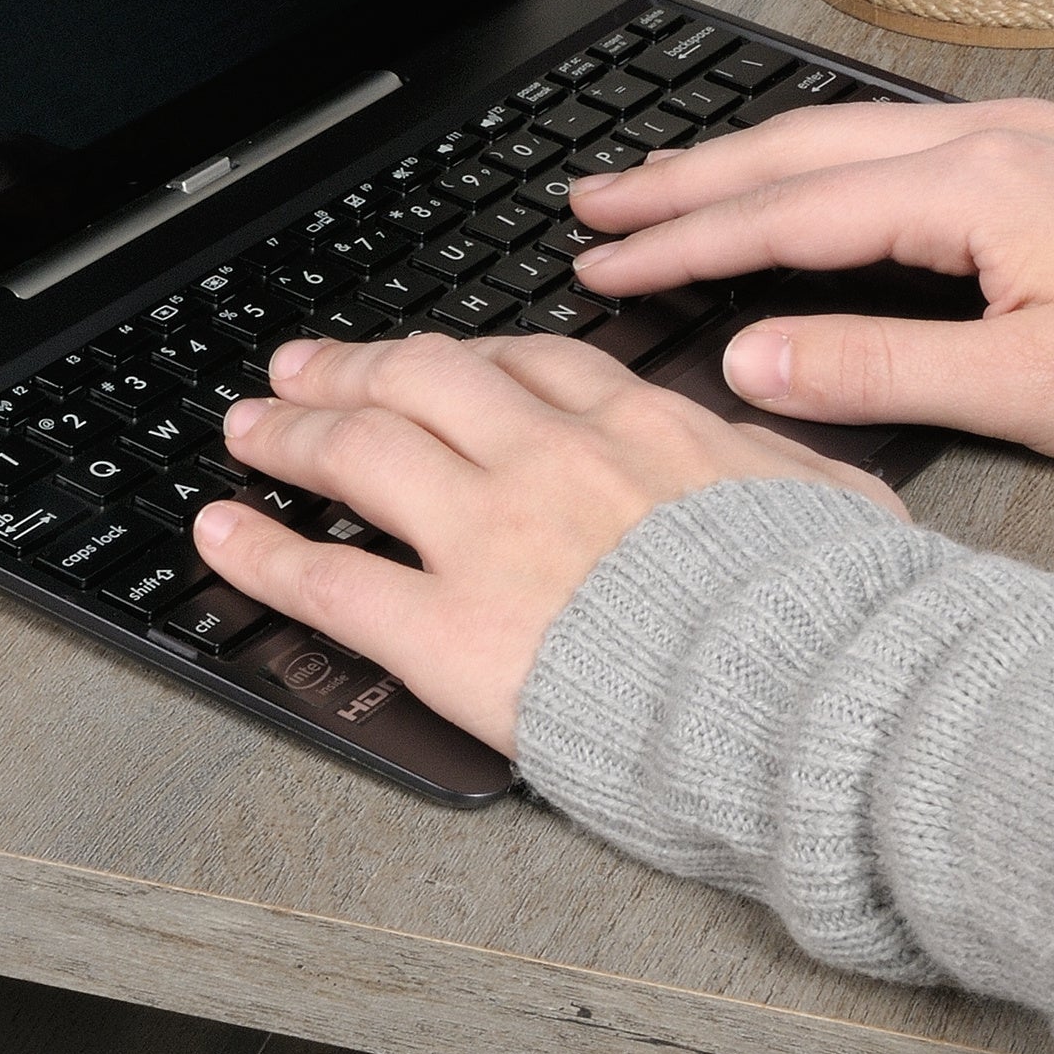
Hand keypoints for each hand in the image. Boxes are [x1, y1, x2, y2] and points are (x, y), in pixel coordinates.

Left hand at [192, 335, 904, 752]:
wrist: (811, 697)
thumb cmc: (831, 618)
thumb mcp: (834, 503)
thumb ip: (778, 465)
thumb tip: (782, 454)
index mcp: (636, 429)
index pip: (521, 364)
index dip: (453, 355)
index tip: (423, 357)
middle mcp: (546, 462)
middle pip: (418, 384)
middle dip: (352, 369)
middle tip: (303, 368)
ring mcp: (488, 538)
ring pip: (360, 454)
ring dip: (292, 433)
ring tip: (249, 426)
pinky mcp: (446, 630)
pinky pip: (328, 580)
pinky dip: (261, 550)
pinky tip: (219, 534)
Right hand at [568, 98, 1053, 472]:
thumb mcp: (1024, 389)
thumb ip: (871, 369)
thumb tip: (744, 361)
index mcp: (971, 189)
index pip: (782, 216)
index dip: (680, 246)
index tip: (602, 269)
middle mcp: (981, 141)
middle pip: (790, 153)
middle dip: (679, 180)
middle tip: (591, 203)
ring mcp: (1009, 136)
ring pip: (833, 137)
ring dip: (736, 160)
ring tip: (658, 182)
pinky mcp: (1034, 154)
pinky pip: (884, 142)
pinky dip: (805, 161)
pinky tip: (782, 175)